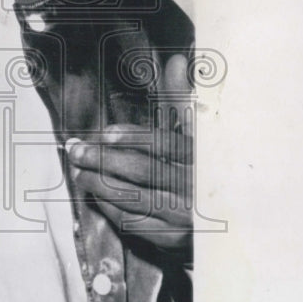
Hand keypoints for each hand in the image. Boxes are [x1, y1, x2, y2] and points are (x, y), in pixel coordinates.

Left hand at [66, 54, 192, 253]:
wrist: (226, 224)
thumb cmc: (203, 168)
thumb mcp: (197, 133)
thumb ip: (181, 99)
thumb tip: (175, 61)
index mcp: (201, 156)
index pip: (165, 144)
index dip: (133, 137)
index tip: (105, 134)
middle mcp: (195, 185)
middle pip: (143, 171)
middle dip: (104, 160)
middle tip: (76, 151)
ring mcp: (185, 215)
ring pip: (135, 198)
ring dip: (100, 184)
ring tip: (78, 172)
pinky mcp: (174, 239)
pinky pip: (136, 223)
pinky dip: (112, 209)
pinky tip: (96, 197)